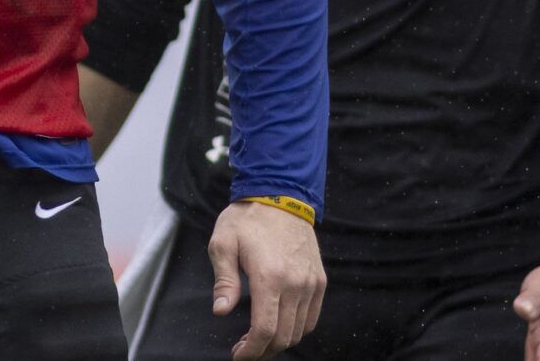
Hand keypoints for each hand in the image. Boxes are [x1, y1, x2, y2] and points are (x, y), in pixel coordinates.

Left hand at [208, 200, 326, 359]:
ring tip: (258, 338)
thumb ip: (224, 281)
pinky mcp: (319, 280)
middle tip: (243, 349)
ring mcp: (310, 283)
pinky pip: (311, 318)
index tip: (237, 356)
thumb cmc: (247, 218)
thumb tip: (221, 311)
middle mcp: (295, 283)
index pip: (265, 330)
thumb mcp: (223, 243)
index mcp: (269, 277)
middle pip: (283, 337)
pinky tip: (279, 325)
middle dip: (262, 350)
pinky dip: (296, 329)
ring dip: (279, 342)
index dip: (251, 351)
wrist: (281, 194)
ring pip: (298, 331)